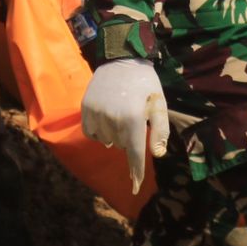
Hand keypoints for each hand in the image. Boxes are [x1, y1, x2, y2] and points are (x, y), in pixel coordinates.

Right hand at [81, 59, 168, 193]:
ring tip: (121, 115)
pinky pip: (91, 132)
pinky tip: (106, 119)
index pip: (134, 153)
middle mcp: (113, 119)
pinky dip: (99, 131)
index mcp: (133, 119)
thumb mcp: (159, 104)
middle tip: (134, 118)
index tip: (136, 187)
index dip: (136, 171)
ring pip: (106, 140)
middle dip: (129, 139)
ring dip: (114, 135)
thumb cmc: (145, 83)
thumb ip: (160, 130)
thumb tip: (156, 155)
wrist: (122, 58)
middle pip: (121, 146)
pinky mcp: (86, 108)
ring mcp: (97, 114)